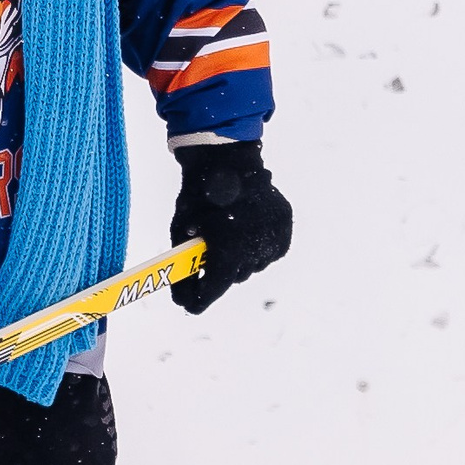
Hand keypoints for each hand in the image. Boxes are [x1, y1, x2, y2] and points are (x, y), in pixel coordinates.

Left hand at [169, 140, 291, 313]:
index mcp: (228, 252)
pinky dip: (255, 246)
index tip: (190, 304)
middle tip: (205, 260)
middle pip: (233, 278)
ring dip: (238, 259)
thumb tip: (181, 298)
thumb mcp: (181, 232)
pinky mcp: (284, 227)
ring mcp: (273, 238)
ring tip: (226, 239)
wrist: (226, 160)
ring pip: (252, 265)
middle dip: (217, 273)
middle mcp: (255, 250)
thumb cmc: (197, 197)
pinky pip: (268, 250)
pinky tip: (244, 232)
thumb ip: (183, 267)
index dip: (198, 300)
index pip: (214, 291)